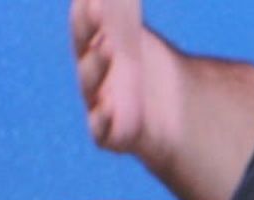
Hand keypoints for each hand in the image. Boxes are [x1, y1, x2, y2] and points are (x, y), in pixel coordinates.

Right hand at [72, 0, 150, 152]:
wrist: (169, 112)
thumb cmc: (146, 69)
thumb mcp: (137, 38)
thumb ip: (123, 11)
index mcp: (93, 50)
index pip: (85, 28)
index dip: (86, 11)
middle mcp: (91, 75)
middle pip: (84, 50)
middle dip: (88, 29)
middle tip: (98, 6)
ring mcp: (97, 103)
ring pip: (91, 84)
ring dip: (97, 64)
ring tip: (109, 45)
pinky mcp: (108, 134)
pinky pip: (101, 127)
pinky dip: (102, 117)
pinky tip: (109, 105)